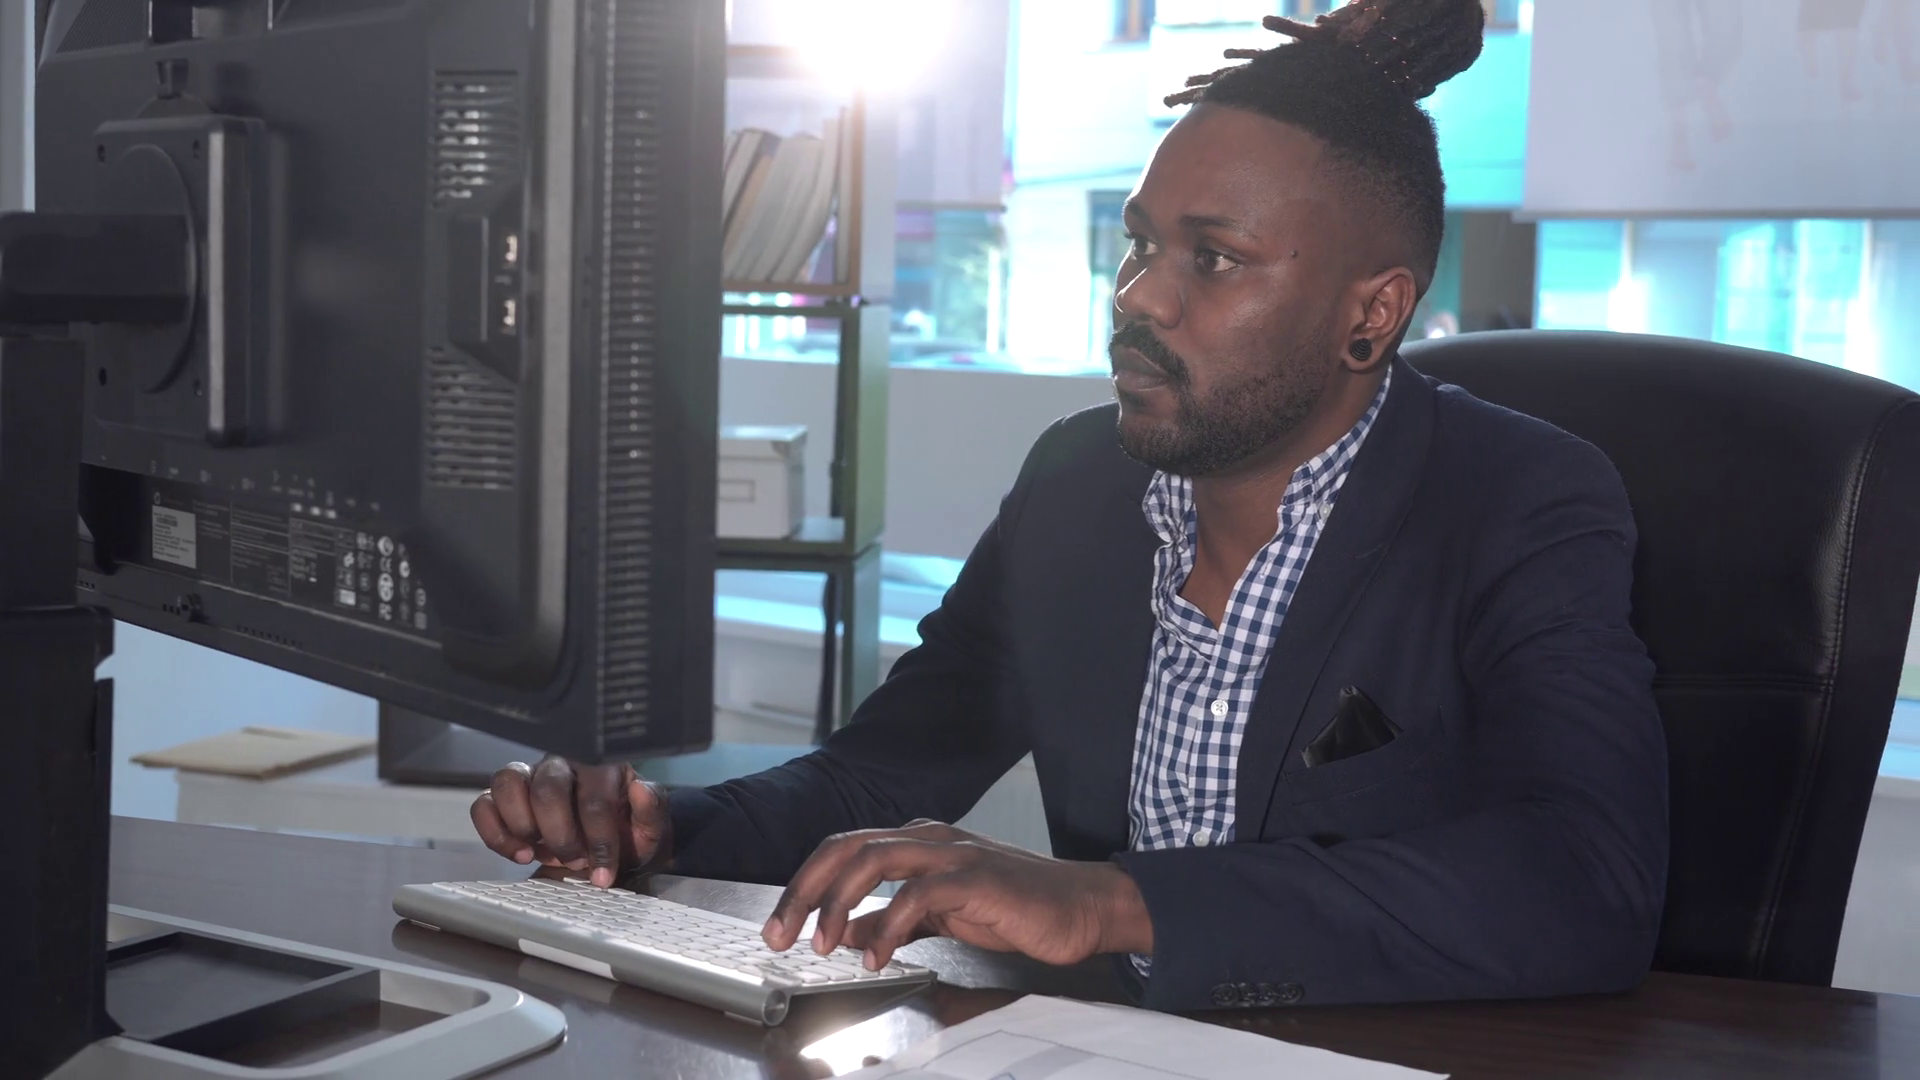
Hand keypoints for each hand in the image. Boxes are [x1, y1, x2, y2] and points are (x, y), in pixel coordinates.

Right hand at [469, 757, 671, 888]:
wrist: (611, 848)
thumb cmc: (630, 833)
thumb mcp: (651, 828)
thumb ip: (651, 808)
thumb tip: (641, 790)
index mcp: (602, 767)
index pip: (594, 797)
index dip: (599, 838)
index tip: (603, 873)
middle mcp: (563, 764)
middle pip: (548, 789)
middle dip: (560, 835)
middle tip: (575, 861)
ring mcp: (530, 776)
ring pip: (508, 782)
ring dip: (521, 825)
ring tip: (537, 852)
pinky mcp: (505, 798)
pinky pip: (483, 804)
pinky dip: (493, 831)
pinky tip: (519, 853)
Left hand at [760, 821, 1153, 970]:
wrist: (1080, 908)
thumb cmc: (1016, 907)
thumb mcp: (940, 916)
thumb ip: (893, 920)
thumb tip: (847, 934)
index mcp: (917, 842)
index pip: (843, 850)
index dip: (804, 885)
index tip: (780, 925)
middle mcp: (929, 839)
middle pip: (846, 847)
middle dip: (804, 890)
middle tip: (781, 933)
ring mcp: (953, 853)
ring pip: (874, 858)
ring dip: (837, 903)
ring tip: (822, 944)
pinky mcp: (976, 878)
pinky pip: (918, 895)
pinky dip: (888, 926)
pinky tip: (879, 956)